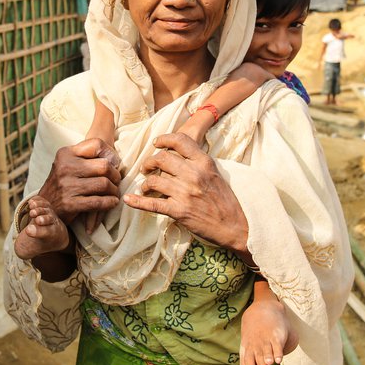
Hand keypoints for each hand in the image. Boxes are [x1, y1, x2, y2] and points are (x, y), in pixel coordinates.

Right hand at [37, 138, 120, 223]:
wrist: (44, 207)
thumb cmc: (63, 183)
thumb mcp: (68, 163)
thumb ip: (86, 156)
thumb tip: (114, 158)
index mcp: (66, 153)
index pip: (97, 144)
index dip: (110, 153)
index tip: (113, 163)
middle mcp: (65, 167)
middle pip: (104, 166)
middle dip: (115, 175)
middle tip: (116, 181)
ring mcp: (66, 186)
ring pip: (104, 184)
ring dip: (114, 190)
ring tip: (114, 193)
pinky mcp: (69, 204)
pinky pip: (98, 202)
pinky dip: (110, 202)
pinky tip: (112, 202)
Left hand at [123, 133, 247, 252]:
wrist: (236, 225)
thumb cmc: (225, 200)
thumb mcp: (216, 173)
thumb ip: (198, 162)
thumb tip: (178, 154)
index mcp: (204, 162)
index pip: (180, 141)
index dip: (164, 139)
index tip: (157, 143)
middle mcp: (193, 174)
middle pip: (162, 158)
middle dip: (150, 162)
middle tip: (146, 168)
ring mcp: (185, 193)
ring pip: (154, 180)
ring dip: (146, 183)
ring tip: (146, 186)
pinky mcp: (179, 211)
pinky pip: (153, 204)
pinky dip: (138, 202)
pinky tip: (129, 199)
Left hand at [240, 296, 294, 364]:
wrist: (262, 310)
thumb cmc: (255, 337)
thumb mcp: (249, 349)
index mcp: (246, 350)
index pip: (245, 363)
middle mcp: (255, 345)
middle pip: (255, 356)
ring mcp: (265, 340)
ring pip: (265, 350)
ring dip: (267, 357)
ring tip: (269, 363)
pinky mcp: (275, 335)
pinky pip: (276, 344)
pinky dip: (277, 352)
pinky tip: (278, 360)